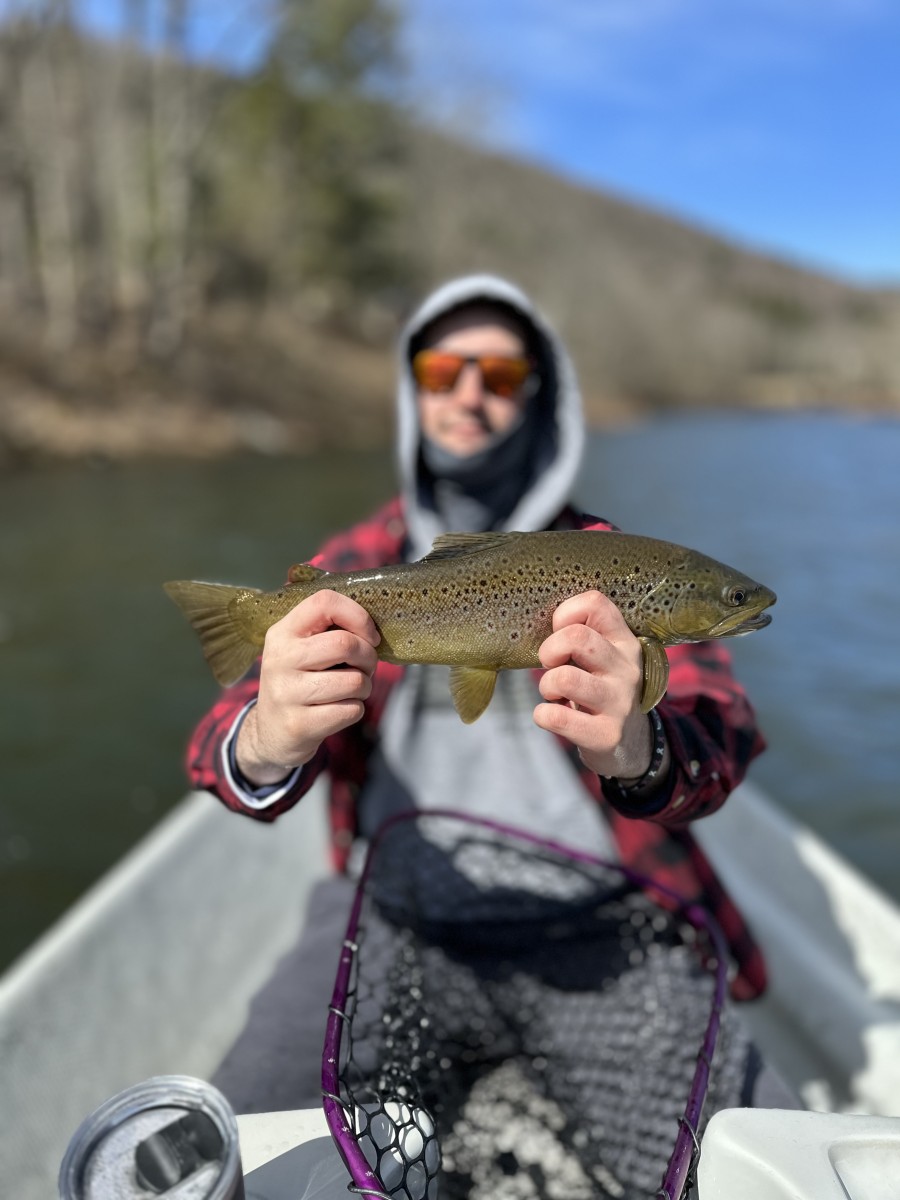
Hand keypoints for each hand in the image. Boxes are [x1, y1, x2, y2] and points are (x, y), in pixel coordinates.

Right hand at [235, 590, 379, 785]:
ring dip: (364, 686)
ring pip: (355, 681)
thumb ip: (327, 630)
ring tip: (350, 689)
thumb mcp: (299, 649)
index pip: (324, 602)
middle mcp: (280, 659)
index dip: (358, 615)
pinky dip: (355, 709)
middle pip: (345, 644)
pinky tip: (338, 709)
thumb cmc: (298, 682)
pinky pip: (351, 710)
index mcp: (282, 633)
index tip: (369, 635)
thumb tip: (370, 626)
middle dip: (369, 657)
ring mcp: (287, 693)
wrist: (270, 732)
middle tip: (365, 666)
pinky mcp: (300, 724)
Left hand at [533, 590, 662, 780]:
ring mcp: (620, 703)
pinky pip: (557, 717)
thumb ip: (582, 635)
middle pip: (577, 637)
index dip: (564, 614)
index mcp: (625, 642)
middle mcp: (627, 669)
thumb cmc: (603, 689)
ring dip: (547, 685)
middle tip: (550, 665)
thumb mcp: (604, 657)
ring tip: (553, 692)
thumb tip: (541, 621)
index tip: (559, 634)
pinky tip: (552, 715)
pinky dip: (543, 715)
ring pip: (565, 678)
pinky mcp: (607, 735)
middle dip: (550, 650)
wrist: (632, 744)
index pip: (595, 603)